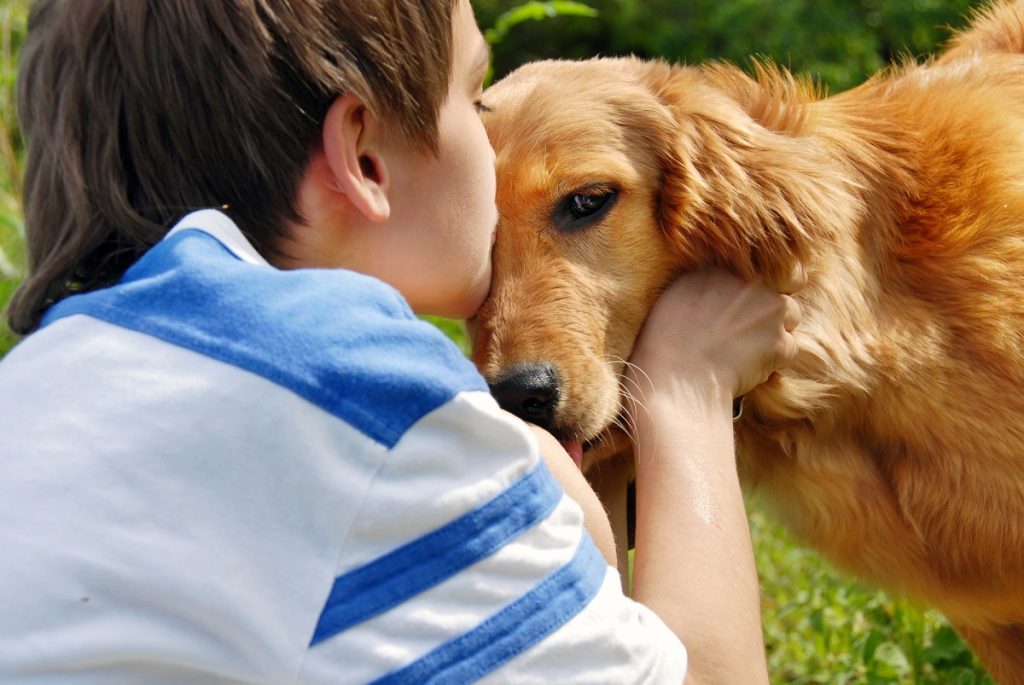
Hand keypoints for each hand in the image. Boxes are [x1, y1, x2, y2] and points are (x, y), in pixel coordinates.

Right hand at [626, 268, 800, 409]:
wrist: (675, 379)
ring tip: (744, 347)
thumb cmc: (664, 342)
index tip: (756, 290)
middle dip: (775, 299)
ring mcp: (770, 309)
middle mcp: (751, 279)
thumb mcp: (675, 292)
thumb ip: (707, 277)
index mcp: (724, 263)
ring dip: (776, 329)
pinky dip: (774, 360)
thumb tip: (724, 281)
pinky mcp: (781, 342)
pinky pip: (789, 348)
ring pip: (792, 314)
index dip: (766, 274)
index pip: (765, 257)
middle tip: (753, 322)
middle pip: (787, 281)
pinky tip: (746, 367)